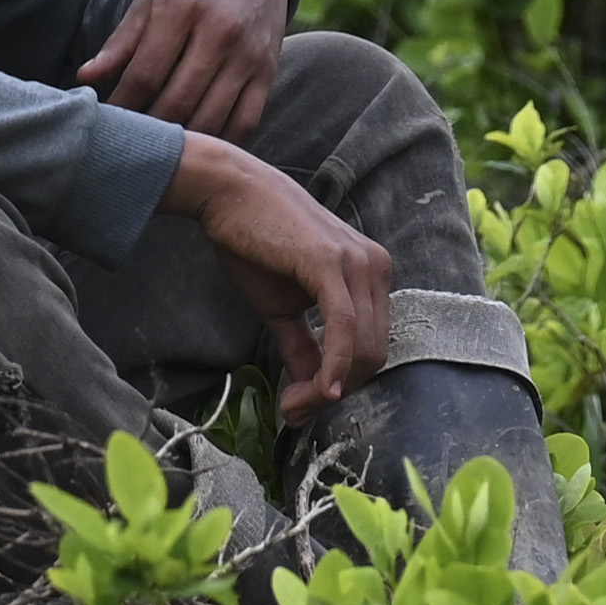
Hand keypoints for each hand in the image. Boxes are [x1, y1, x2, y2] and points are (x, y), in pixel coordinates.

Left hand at [76, 0, 286, 141]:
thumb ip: (122, 41)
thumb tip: (85, 79)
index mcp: (182, 7)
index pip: (145, 74)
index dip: (122, 104)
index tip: (108, 120)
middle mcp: (220, 30)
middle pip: (177, 101)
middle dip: (149, 130)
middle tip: (131, 141)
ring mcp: (248, 54)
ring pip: (211, 117)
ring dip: (182, 142)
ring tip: (159, 148)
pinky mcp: (268, 71)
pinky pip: (246, 122)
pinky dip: (220, 142)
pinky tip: (198, 145)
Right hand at [170, 131, 389, 418]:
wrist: (228, 194)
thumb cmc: (254, 243)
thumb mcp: (282, 306)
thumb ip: (302, 346)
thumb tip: (313, 393)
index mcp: (372, 274)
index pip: (373, 345)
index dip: (341, 384)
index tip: (301, 406)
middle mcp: (376, 266)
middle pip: (374, 354)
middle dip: (335, 392)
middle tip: (293, 410)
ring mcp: (358, 262)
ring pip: (363, 348)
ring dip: (328, 388)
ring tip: (291, 404)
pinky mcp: (331, 263)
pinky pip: (344, 328)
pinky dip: (334, 366)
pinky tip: (318, 389)